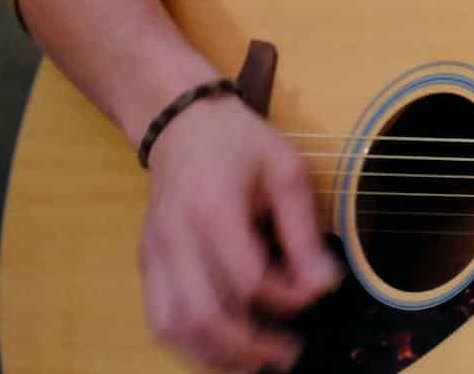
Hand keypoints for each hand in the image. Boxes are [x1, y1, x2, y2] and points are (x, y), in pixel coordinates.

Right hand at [139, 94, 343, 370]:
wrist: (181, 125)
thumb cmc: (240, 144)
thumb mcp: (286, 171)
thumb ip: (303, 231)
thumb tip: (325, 284)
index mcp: (213, 209)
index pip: (248, 278)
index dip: (287, 297)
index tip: (319, 291)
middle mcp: (175, 239)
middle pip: (204, 314)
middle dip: (249, 345)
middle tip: (288, 354)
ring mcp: (155, 255)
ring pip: (174, 327)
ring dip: (216, 356)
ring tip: (257, 363)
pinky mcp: (148, 265)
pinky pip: (160, 320)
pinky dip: (190, 346)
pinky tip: (223, 352)